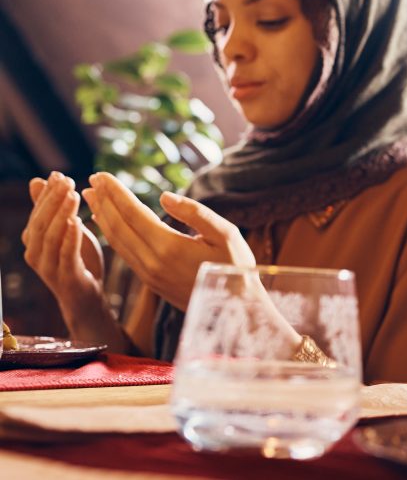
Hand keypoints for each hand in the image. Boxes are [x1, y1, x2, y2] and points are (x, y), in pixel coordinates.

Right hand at [21, 173, 105, 308]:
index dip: (47, 193)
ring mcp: (47, 267)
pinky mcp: (65, 277)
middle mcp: (34, 253)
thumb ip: (52, 210)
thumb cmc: (76, 260)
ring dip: (62, 214)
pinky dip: (70, 237)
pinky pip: (65, 254)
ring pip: (50, 237)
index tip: (59, 174)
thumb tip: (38, 180)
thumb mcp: (64, 231)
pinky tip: (78, 221)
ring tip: (74, 196)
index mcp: (33, 241)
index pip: (37, 213)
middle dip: (53, 200)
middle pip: (41, 222)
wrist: (85, 298)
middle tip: (67, 181)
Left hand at [82, 172, 254, 309]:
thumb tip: (164, 196)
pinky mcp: (151, 283)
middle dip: (103, 202)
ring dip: (102, 218)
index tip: (101, 175)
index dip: (115, 193)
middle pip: (118, 227)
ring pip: (117, 242)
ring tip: (92, 198)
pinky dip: (112, 235)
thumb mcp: (226, 234)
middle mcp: (152, 262)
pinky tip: (109, 225)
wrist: (236, 309)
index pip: (133, 213)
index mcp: (169, 247)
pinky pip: (124, 254)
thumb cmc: (236, 267)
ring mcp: (149, 275)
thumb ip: (195, 213)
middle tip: (91, 180)